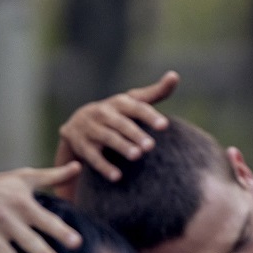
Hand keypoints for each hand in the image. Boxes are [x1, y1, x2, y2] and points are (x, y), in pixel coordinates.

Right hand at [55, 71, 178, 185]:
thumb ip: (155, 92)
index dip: (149, 116)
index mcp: (119, 103)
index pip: (136, 107)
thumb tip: (175, 76)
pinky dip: (104, 167)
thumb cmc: (116, 114)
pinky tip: (117, 177)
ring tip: (137, 156)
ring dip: (121, 146)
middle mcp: (103, 113)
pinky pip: (92, 157)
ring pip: (107, 138)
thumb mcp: (132, 102)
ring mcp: (90, 129)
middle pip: (121, 123)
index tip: (165, 125)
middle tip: (151, 146)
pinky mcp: (81, 145)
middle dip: (135, 134)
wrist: (77, 125)